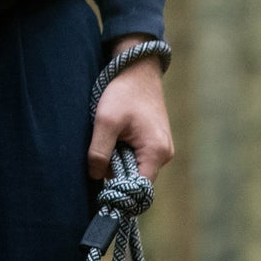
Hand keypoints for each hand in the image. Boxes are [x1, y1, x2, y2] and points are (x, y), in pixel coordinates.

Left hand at [88, 34, 174, 181]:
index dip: (121, 191)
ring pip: (137, 169)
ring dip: (120, 162)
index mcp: (156, 152)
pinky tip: (118, 138)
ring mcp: (162, 148)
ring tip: (111, 141)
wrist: (138, 69)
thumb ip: (99, 152)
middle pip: (138, 180)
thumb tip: (96, 177)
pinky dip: (125, 153)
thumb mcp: (105, 121)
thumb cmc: (123, 92)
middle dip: (118, 173)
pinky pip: (139, 158)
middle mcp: (164, 154)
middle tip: (102, 156)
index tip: (103, 188)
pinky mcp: (156, 142)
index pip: (139, 188)